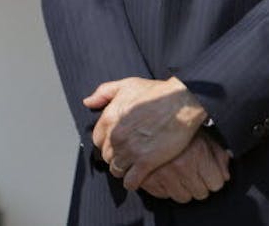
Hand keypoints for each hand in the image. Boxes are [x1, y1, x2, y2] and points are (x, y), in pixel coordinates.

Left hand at [85, 76, 207, 190]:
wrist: (180, 103)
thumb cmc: (156, 93)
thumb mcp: (126, 85)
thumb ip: (103, 93)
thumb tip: (88, 102)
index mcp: (109, 119)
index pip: (96, 140)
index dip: (106, 142)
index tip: (115, 142)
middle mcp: (116, 137)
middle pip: (106, 156)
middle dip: (114, 156)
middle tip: (125, 154)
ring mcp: (130, 151)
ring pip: (116, 170)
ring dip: (122, 169)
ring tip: (130, 166)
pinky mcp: (146, 162)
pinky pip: (131, 182)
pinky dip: (132, 182)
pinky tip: (137, 177)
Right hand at [138, 132, 230, 202]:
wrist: (143, 117)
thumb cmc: (176, 125)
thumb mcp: (202, 135)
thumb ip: (218, 155)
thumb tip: (225, 176)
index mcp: (197, 153)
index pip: (216, 183)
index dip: (213, 177)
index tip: (207, 170)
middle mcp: (181, 166)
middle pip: (200, 193)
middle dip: (198, 184)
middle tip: (191, 170)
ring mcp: (162, 174)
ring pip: (182, 197)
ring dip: (182, 188)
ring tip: (177, 173)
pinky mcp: (146, 179)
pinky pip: (163, 195)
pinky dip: (164, 187)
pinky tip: (163, 173)